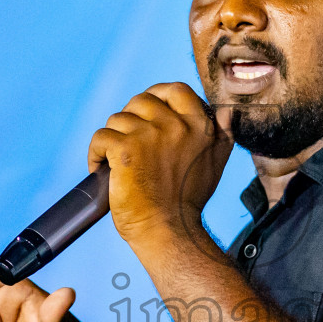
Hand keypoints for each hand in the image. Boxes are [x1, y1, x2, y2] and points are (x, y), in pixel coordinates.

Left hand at [87, 82, 231, 248]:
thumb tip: (226, 111)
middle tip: (129, 145)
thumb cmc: (188, 202)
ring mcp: (150, 136)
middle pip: (141, 101)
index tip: (147, 114)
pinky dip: (96, 154)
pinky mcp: (125, 150)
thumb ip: (223, 134)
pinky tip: (101, 169)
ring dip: (112, 139)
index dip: (157, 96)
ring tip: (115, 162)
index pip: (176, 90)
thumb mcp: (215, 163)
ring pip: (117, 119)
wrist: (169, 231)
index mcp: (200, 127)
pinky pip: (101, 137)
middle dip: (130, 120)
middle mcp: (177, 127)